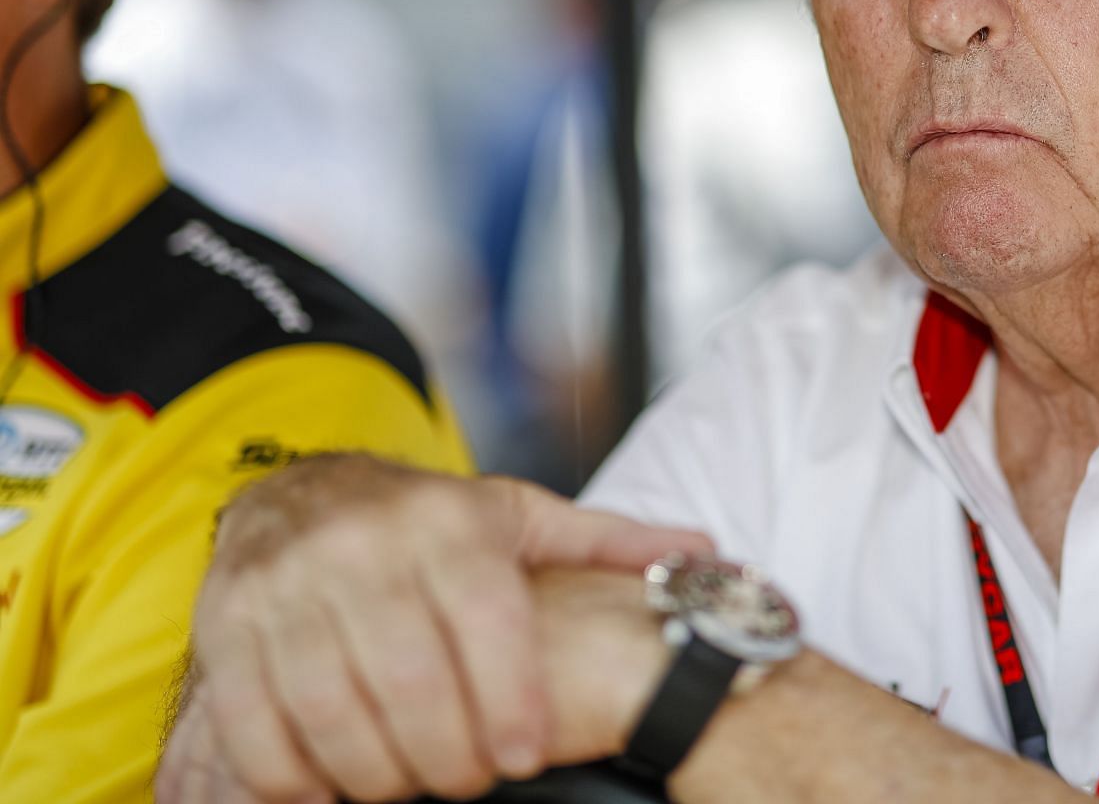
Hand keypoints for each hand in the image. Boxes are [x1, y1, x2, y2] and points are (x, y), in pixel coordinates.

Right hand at [158, 454, 708, 803]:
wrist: (304, 489)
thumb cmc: (431, 521)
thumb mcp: (522, 517)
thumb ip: (609, 543)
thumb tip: (708, 553)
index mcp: (448, 522)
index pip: (484, 622)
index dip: (506, 700)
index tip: (521, 757)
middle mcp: (364, 547)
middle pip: (411, 679)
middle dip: (445, 753)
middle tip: (468, 783)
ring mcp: (288, 587)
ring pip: (332, 709)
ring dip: (376, 772)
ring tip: (409, 787)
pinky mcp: (226, 626)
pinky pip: (256, 725)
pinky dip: (293, 776)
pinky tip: (332, 790)